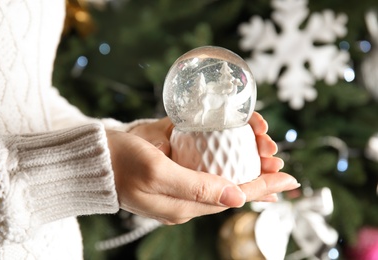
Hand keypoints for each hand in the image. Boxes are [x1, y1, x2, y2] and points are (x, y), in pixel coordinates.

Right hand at [107, 114, 298, 223]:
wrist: (93, 161)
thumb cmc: (120, 164)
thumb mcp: (157, 173)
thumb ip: (196, 187)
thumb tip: (236, 198)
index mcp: (184, 204)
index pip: (234, 195)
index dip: (263, 186)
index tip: (289, 178)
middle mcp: (186, 198)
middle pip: (232, 189)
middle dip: (260, 176)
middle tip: (281, 163)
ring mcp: (180, 186)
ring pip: (222, 179)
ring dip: (246, 168)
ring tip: (267, 156)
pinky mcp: (174, 173)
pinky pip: (207, 170)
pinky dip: (226, 162)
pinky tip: (237, 157)